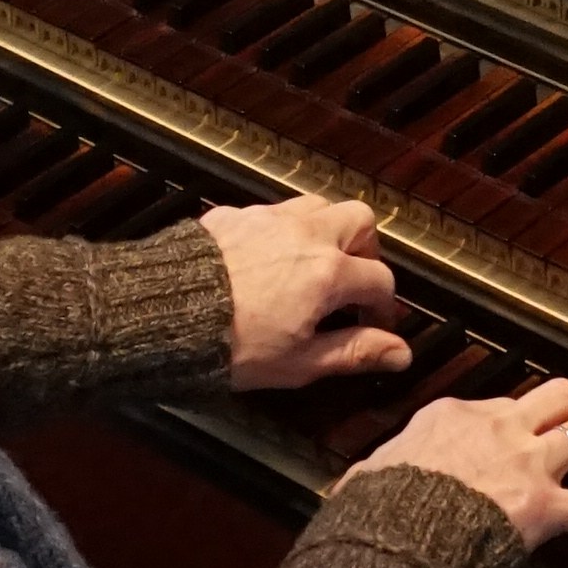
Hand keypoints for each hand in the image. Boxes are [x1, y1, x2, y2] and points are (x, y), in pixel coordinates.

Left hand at [210, 197, 407, 392]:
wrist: (165, 314)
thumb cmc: (234, 346)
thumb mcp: (300, 362)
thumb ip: (354, 352)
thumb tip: (402, 353)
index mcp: (329, 272)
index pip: (380, 279)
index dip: (383, 306)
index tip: (373, 325)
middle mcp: (306, 234)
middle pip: (360, 220)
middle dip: (364, 249)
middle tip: (351, 282)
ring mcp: (270, 218)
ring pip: (318, 205)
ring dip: (326, 231)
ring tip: (313, 266)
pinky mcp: (235, 214)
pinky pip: (274, 212)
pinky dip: (283, 231)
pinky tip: (267, 261)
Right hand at [362, 374, 567, 553]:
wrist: (395, 534)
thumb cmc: (376, 511)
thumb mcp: (366, 480)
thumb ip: (369, 478)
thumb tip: (348, 489)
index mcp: (450, 418)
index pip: (494, 405)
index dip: (514, 414)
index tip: (522, 421)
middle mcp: (496, 428)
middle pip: (556, 398)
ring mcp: (526, 462)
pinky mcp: (546, 505)